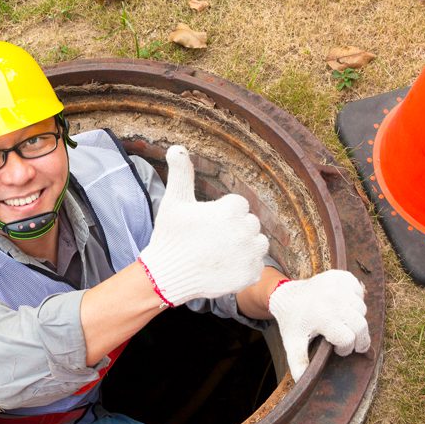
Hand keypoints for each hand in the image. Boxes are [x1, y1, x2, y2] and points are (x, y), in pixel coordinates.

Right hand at [138, 145, 269, 305]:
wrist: (167, 275)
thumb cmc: (170, 236)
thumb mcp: (175, 201)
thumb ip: (182, 173)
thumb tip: (176, 147)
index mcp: (232, 209)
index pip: (239, 206)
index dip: (222, 214)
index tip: (207, 224)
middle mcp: (245, 230)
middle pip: (249, 224)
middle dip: (234, 229)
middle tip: (211, 240)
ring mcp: (250, 254)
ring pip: (258, 243)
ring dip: (245, 247)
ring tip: (220, 253)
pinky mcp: (251, 274)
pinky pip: (256, 265)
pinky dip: (244, 267)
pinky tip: (224, 268)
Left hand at [268, 270, 369, 380]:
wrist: (287, 295)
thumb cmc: (293, 322)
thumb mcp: (292, 344)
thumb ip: (299, 363)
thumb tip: (303, 381)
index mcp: (321, 316)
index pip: (348, 339)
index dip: (345, 349)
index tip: (337, 350)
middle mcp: (332, 299)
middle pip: (361, 325)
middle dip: (359, 339)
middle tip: (351, 343)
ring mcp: (338, 285)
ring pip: (362, 309)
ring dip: (356, 320)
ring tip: (342, 324)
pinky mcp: (342, 276)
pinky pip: (360, 292)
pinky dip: (356, 300)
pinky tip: (344, 307)